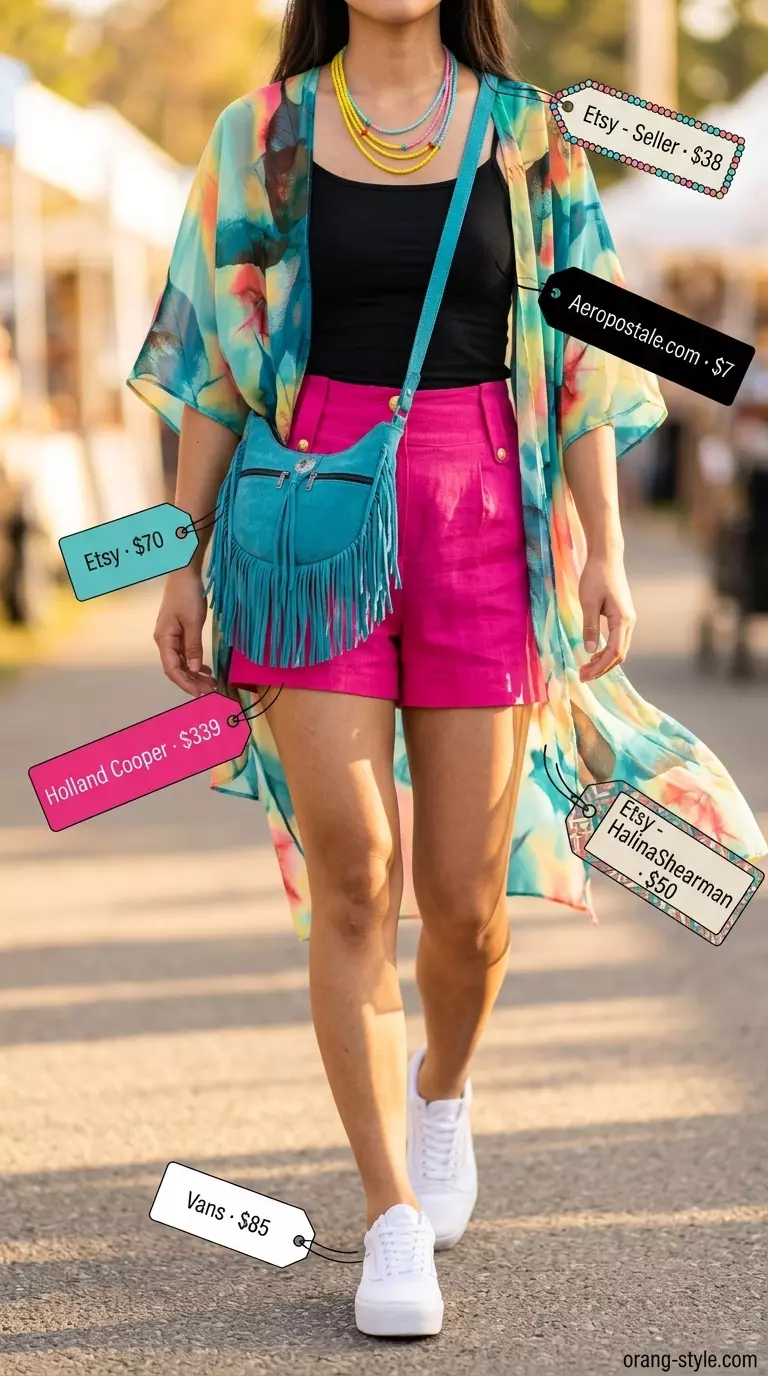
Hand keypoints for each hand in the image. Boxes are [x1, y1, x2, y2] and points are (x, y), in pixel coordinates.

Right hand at [154, 566, 215, 696]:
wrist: (183, 573)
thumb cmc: (187, 595)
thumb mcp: (193, 621)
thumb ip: (193, 647)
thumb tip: (194, 669)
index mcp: (164, 639)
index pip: (172, 669)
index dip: (186, 684)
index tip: (200, 694)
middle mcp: (164, 641)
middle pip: (176, 669)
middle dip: (192, 682)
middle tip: (211, 691)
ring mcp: (170, 637)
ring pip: (181, 662)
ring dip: (194, 674)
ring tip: (211, 683)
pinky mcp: (177, 632)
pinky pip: (184, 653)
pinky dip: (194, 663)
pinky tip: (205, 669)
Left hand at [578, 551, 635, 681]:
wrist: (606, 558)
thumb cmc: (596, 577)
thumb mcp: (588, 602)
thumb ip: (590, 626)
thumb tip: (590, 651)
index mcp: (622, 620)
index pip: (614, 653)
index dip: (600, 668)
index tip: (584, 676)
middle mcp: (629, 622)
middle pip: (619, 655)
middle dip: (602, 668)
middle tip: (582, 676)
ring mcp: (628, 619)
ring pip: (619, 648)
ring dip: (604, 661)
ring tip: (586, 668)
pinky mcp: (623, 616)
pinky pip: (617, 640)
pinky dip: (606, 651)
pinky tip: (594, 654)